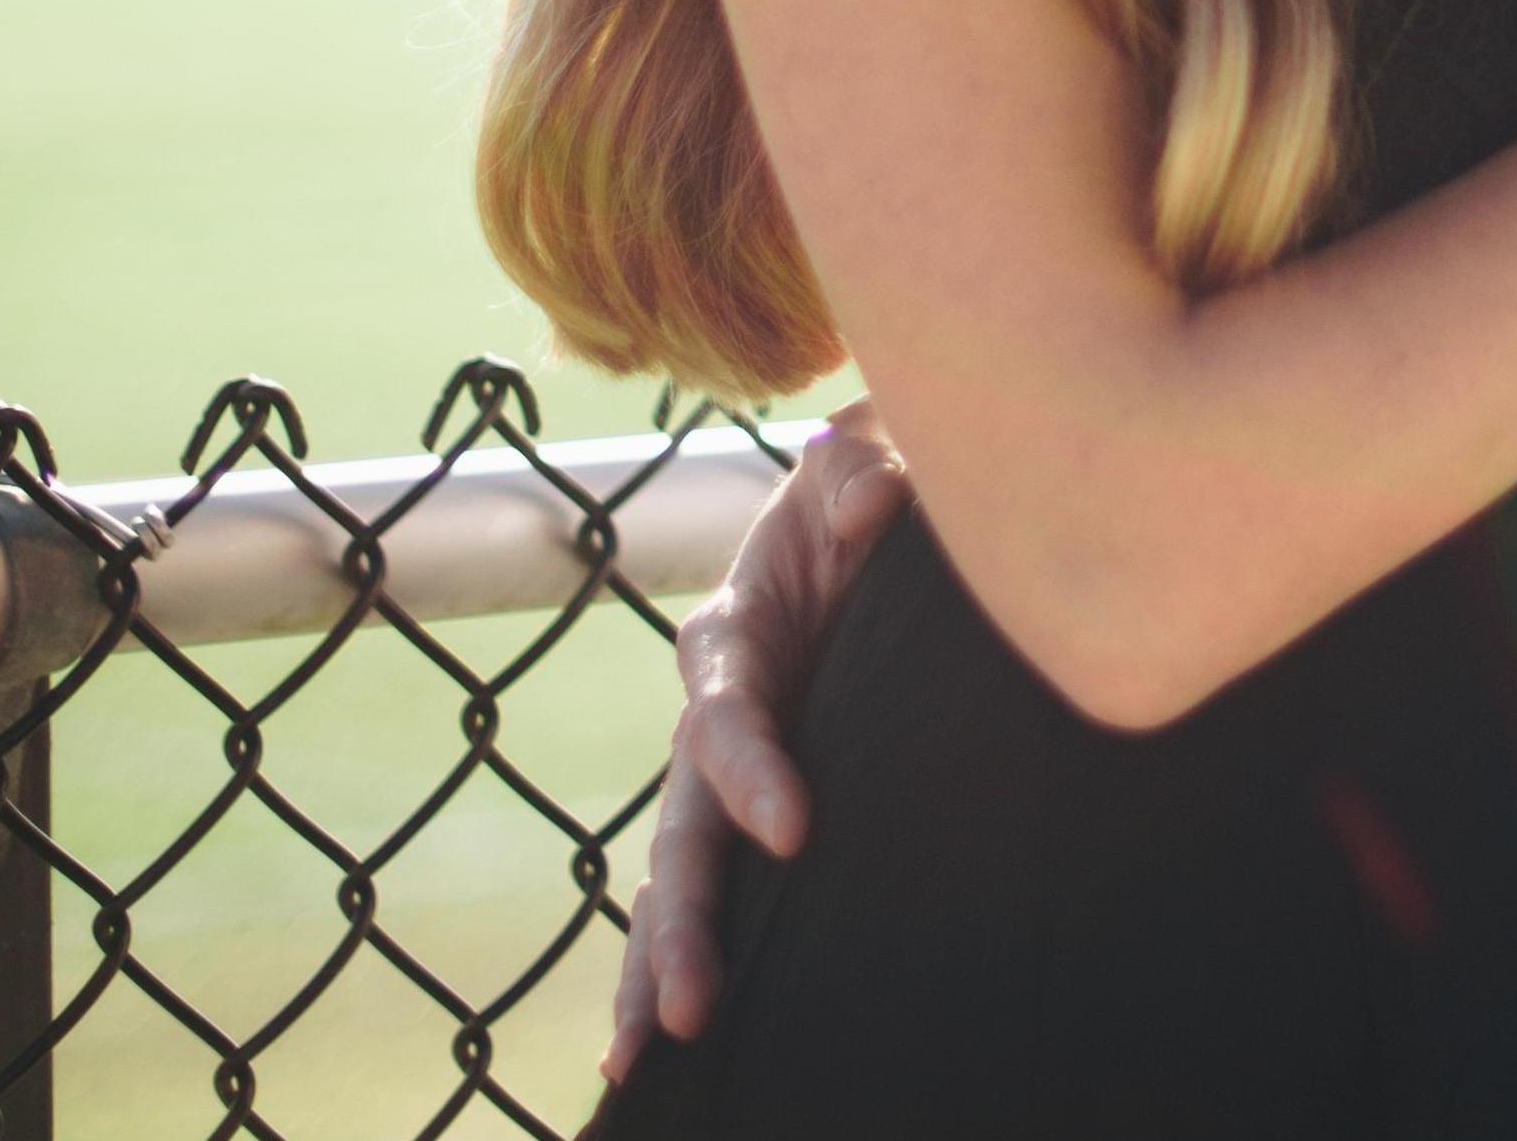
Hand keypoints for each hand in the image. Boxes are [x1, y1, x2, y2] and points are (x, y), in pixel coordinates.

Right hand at [602, 404, 910, 1078]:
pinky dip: (670, 957)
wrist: (862, 513)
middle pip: (682, 827)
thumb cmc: (863, 489)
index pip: (731, 720)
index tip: (795, 830)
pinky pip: (707, 882)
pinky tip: (644, 1049)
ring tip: (651, 1051)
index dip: (754, 774)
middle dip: (682, 917)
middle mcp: (713, 715)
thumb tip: (873, 506)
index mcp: (733, 637)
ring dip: (661, 960)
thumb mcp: (858, 465)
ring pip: (677, 875)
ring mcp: (723, 768)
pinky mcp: (748, 802)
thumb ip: (861, 475)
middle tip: (690, 1003)